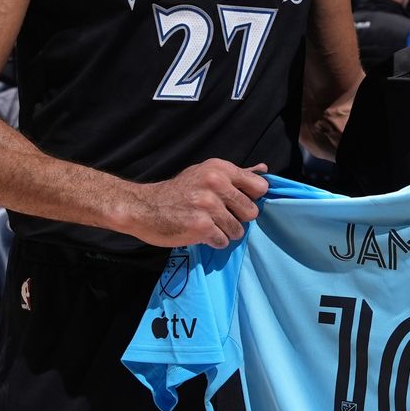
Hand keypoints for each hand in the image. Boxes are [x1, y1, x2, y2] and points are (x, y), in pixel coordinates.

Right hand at [122, 159, 269, 248]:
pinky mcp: (201, 227)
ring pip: (238, 230)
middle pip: (252, 211)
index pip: (259, 186)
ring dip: (225, 232)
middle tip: (220, 216)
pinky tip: (201, 233)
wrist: (144, 208)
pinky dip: (214, 241)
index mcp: (220, 169)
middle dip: (238, 218)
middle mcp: (215, 183)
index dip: (251, 198)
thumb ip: (236, 174)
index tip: (237, 202)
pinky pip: (223, 241)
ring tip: (209, 225)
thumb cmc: (178, 191)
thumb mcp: (205, 173)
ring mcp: (208, 205)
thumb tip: (265, 170)